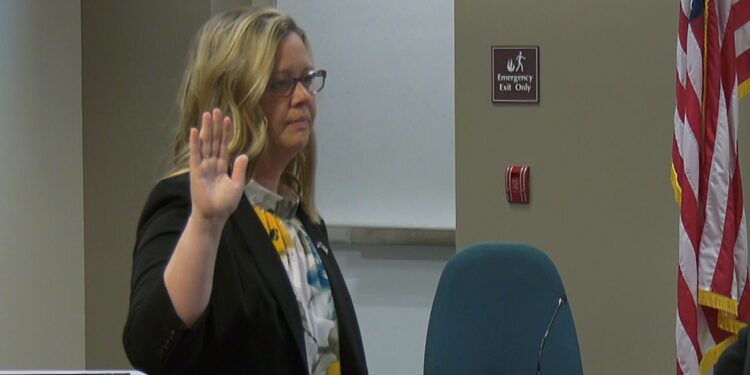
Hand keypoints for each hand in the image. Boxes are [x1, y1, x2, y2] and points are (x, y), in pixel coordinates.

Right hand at [189, 108, 248, 225]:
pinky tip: (195, 130)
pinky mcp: (195, 171)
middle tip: (216, 110)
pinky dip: (195, 142)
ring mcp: (203, 166)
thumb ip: (240, 169)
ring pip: (205, 144)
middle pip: (214, 141)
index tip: (227, 119)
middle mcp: (211, 164)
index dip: (226, 133)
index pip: (224, 146)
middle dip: (215, 126)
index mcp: (222, 166)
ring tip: (207, 114)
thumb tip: (243, 154)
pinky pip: (196, 154)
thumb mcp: (237, 185)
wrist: (213, 216)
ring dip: (206, 129)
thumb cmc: (225, 204)